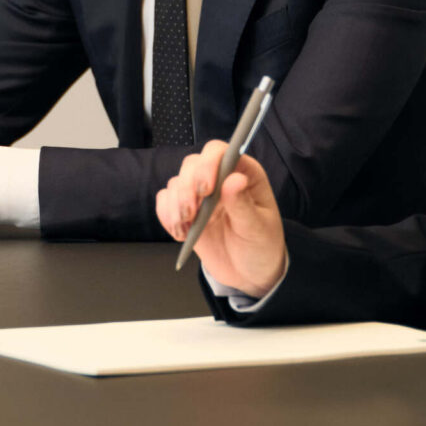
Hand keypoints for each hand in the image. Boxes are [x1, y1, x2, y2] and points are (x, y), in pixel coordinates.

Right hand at [154, 142, 285, 294]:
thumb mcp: (258, 229)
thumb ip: (244, 205)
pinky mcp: (186, 210)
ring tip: (186, 227)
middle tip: (191, 213)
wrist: (248, 273)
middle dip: (187, 189)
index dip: (208, 164)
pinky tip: (180, 233)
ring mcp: (200, 195)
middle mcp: (219, 179)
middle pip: (192, 165)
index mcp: (244, 175)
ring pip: (175, 183)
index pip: (220, 152)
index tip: (205, 189)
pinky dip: (167, 216)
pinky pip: (164, 202)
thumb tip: (234, 180)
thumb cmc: (261, 247)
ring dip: (175, 205)